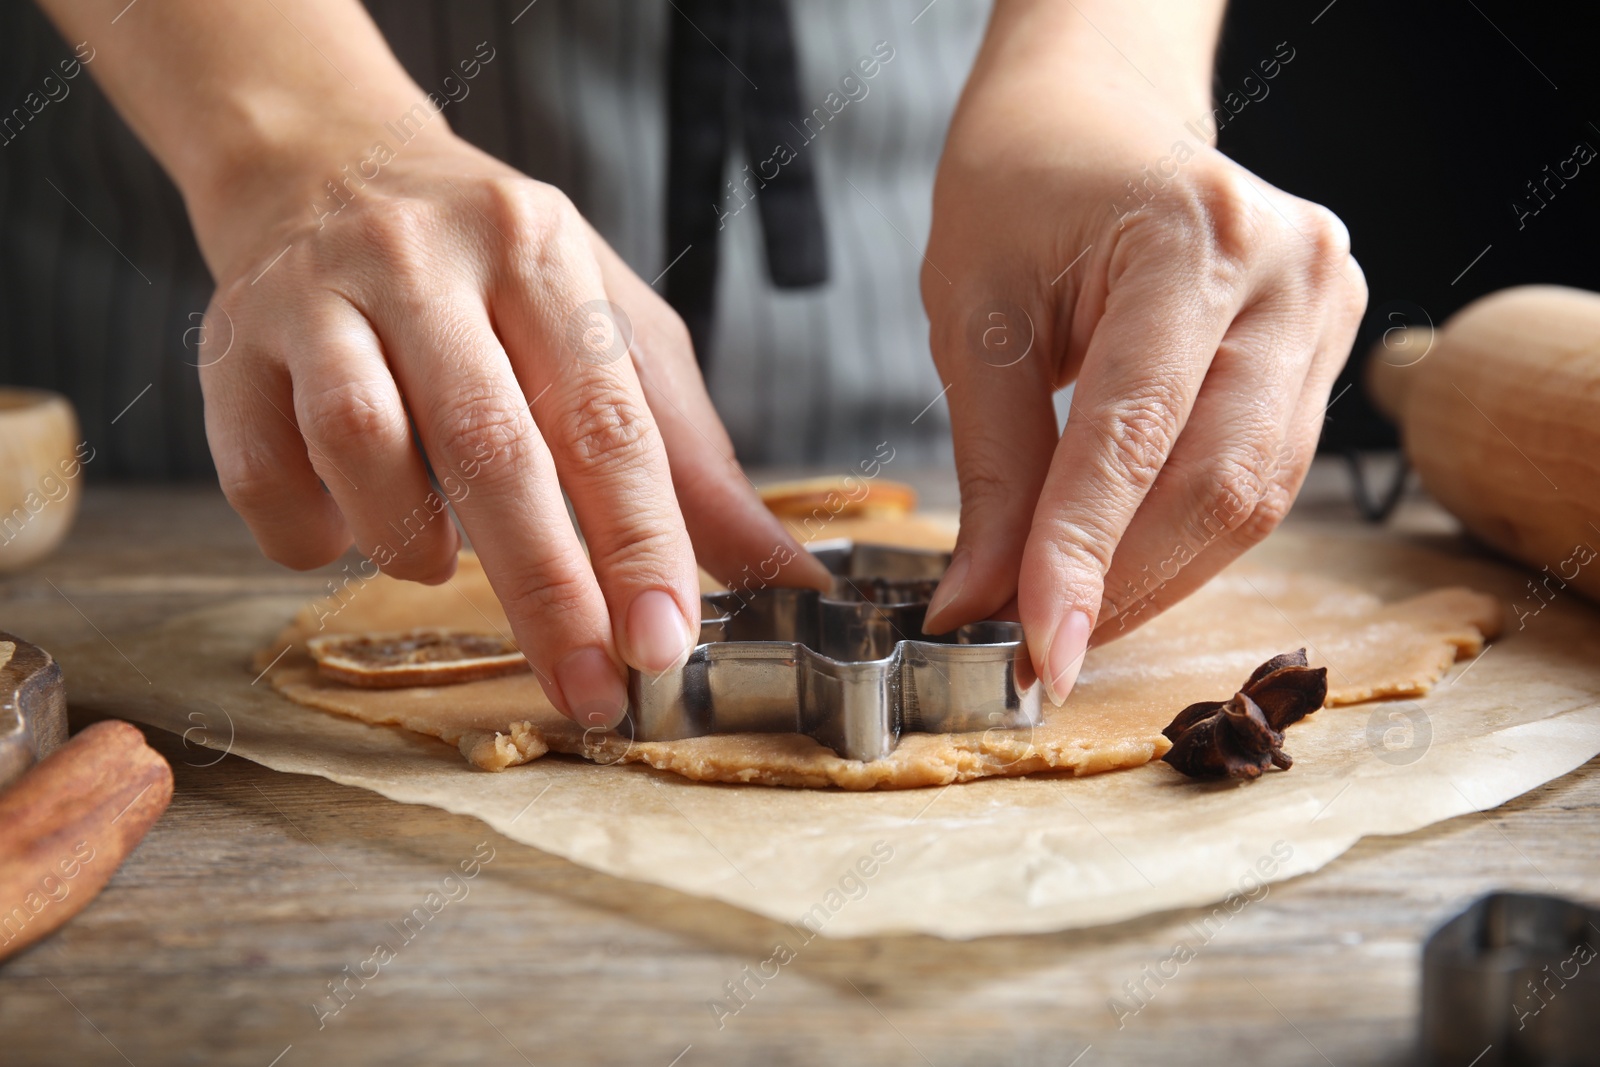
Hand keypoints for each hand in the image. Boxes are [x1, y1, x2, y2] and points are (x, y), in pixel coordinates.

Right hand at [193, 130, 827, 727]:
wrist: (326, 164)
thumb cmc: (491, 268)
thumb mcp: (610, 326)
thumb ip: (688, 456)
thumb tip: (780, 575)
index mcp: (540, 255)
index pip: (602, 416)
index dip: (638, 539)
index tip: (662, 643)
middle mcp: (425, 263)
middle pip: (489, 446)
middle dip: (546, 588)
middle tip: (586, 688)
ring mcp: (316, 296)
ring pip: (361, 445)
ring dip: (411, 543)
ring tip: (441, 564)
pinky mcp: (228, 343)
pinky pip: (258, 470)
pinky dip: (309, 530)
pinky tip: (346, 529)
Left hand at [918, 42, 1366, 704]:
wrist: (1094, 115)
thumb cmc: (1023, 188)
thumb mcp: (975, 314)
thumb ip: (992, 466)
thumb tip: (981, 605)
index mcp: (1191, 236)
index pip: (1136, 434)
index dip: (1082, 560)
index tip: (1036, 653)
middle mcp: (1289, 270)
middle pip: (1221, 483)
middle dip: (1125, 587)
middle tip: (1040, 654)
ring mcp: (1325, 307)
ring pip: (1255, 498)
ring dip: (1159, 579)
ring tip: (1072, 621)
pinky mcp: (1326, 347)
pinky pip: (1263, 475)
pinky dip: (1187, 539)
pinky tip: (1125, 569)